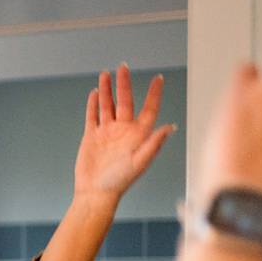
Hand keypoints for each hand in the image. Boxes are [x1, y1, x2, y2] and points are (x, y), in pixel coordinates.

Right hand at [72, 64, 174, 202]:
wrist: (95, 193)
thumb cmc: (119, 182)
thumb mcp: (140, 162)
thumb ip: (154, 144)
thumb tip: (169, 127)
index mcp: (138, 135)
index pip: (148, 109)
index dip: (154, 94)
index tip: (158, 78)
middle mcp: (123, 131)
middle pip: (125, 101)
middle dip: (124, 84)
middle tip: (123, 67)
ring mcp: (107, 133)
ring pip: (108, 105)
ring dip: (107, 90)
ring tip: (106, 75)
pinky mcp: (92, 137)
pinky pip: (93, 116)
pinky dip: (93, 105)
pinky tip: (94, 94)